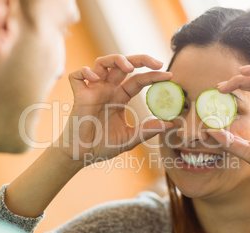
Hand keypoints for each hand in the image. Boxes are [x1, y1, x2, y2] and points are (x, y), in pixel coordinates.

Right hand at [57, 54, 172, 166]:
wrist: (82, 156)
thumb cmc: (103, 146)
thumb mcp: (130, 138)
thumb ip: (148, 130)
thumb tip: (172, 125)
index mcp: (120, 97)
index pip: (139, 80)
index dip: (154, 76)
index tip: (169, 76)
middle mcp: (108, 90)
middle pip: (124, 64)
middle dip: (141, 59)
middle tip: (158, 63)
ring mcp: (93, 90)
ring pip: (102, 62)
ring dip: (116, 59)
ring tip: (129, 67)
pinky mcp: (78, 95)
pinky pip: (77, 76)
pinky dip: (85, 72)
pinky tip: (95, 78)